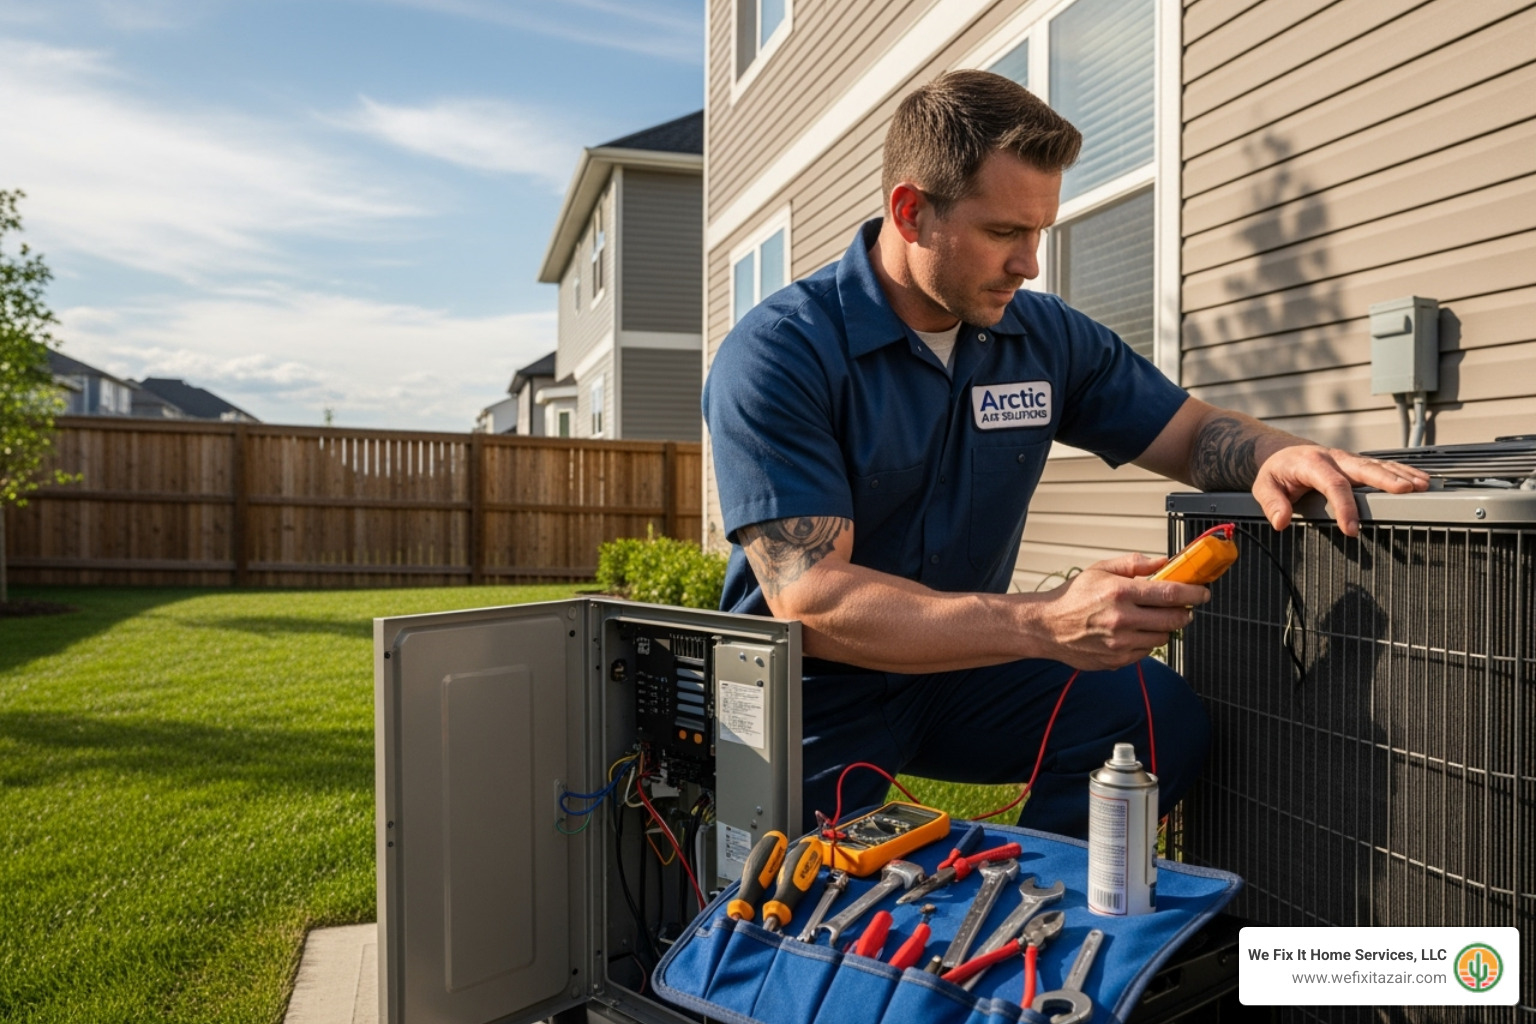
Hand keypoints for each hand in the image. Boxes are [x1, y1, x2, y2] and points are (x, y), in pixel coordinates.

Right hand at [1033, 553, 1209, 670]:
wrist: (1046, 627)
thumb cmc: (1072, 597)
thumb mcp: (1100, 570)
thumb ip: (1133, 564)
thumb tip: (1162, 562)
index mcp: (1120, 592)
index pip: (1170, 593)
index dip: (1193, 593)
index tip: (1203, 593)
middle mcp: (1122, 619)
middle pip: (1174, 619)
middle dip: (1184, 612)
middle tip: (1182, 607)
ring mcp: (1120, 643)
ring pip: (1162, 637)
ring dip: (1163, 627)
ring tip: (1149, 618)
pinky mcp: (1117, 660)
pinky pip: (1146, 652)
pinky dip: (1145, 641)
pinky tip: (1132, 632)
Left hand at [1253, 445, 1429, 536]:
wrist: (1282, 454)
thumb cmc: (1276, 472)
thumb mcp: (1264, 486)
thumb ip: (1271, 503)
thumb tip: (1280, 521)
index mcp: (1312, 463)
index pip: (1332, 484)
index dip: (1344, 506)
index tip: (1351, 529)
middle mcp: (1335, 458)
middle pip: (1364, 468)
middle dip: (1386, 479)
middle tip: (1406, 492)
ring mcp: (1349, 460)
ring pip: (1379, 465)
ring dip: (1401, 474)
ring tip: (1423, 486)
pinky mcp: (1358, 464)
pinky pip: (1383, 466)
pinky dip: (1403, 472)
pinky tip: (1420, 480)